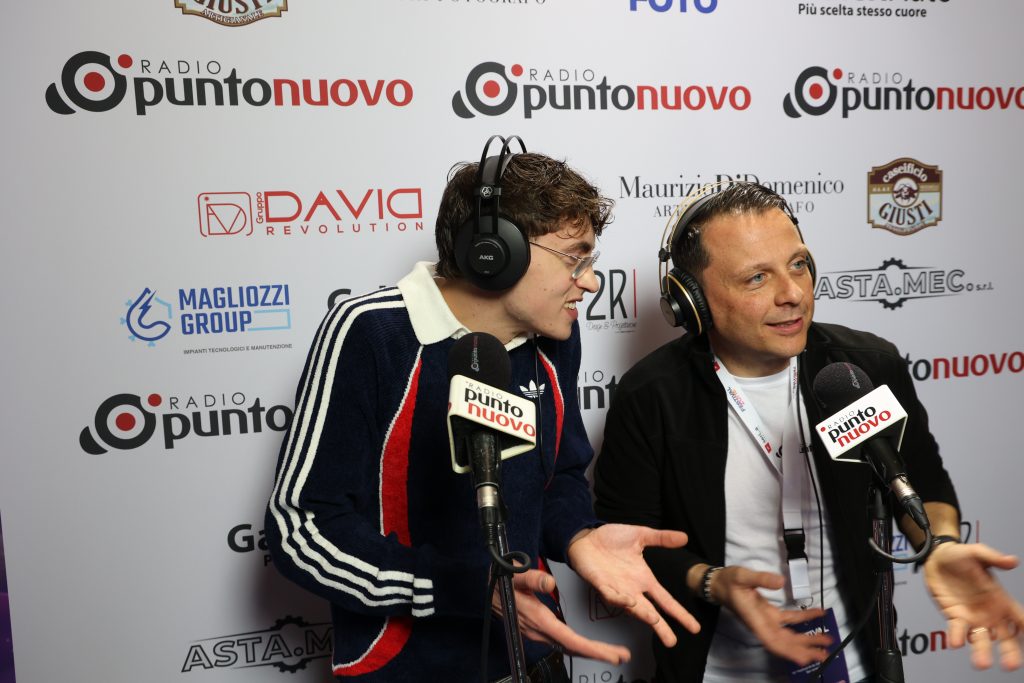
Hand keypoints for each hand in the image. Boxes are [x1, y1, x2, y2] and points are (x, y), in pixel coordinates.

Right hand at [491, 567, 629, 664]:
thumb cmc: (501, 581)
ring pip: (568, 647)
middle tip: (620, 656)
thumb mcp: (514, 573)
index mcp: (538, 618)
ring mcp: (538, 632)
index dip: (593, 649)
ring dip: (590, 650)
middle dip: (598, 654)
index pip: (570, 640)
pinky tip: (588, 645)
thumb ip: (531, 578)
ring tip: (611, 652)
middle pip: (573, 648)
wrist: (486, 589)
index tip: (611, 654)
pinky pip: (562, 642)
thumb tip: (549, 583)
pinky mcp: (539, 630)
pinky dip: (578, 645)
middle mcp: (539, 630)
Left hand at [567, 524, 700, 647]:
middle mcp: (632, 589)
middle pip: (650, 612)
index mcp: (643, 579)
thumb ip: (661, 538)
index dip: (679, 614)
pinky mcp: (600, 584)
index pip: (665, 600)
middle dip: (661, 627)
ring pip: (631, 607)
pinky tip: (630, 600)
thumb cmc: (611, 540)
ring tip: (654, 619)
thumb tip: (684, 537)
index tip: (694, 628)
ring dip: (642, 613)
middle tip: (672, 641)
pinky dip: (619, 599)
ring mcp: (616, 589)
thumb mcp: (641, 536)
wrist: (585, 537)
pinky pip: (610, 595)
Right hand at [710, 566, 831, 666]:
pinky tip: (819, 614)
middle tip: (825, 654)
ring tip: (827, 641)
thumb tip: (780, 582)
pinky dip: (805, 619)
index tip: (803, 659)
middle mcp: (763, 624)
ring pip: (789, 635)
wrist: (719, 584)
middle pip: (785, 643)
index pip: (771, 640)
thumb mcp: (741, 576)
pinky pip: (790, 620)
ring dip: (808, 640)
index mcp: (755, 619)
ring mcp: (768, 620)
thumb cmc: (728, 581)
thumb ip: (760, 579)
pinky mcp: (771, 614)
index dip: (787, 652)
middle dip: (804, 650)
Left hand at [923, 541, 1023, 669]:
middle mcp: (990, 613)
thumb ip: (994, 558)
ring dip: (982, 651)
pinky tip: (955, 642)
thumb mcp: (978, 553)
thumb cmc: (961, 556)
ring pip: (981, 639)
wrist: (936, 557)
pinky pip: (957, 630)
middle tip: (1012, 665)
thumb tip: (1013, 561)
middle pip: (1005, 638)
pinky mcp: (954, 617)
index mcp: (1001, 599)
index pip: (1020, 619)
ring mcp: (973, 617)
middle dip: (1010, 652)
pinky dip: (956, 637)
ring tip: (982, 663)